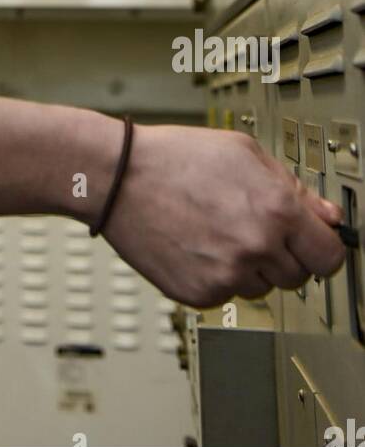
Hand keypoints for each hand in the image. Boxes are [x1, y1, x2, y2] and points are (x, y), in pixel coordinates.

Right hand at [99, 123, 347, 307]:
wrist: (117, 178)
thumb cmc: (174, 157)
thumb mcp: (243, 152)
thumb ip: (293, 186)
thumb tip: (326, 216)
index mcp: (275, 210)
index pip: (330, 256)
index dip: (323, 248)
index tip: (314, 245)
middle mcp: (255, 247)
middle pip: (299, 276)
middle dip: (283, 255)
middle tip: (253, 229)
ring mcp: (227, 275)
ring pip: (262, 288)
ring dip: (250, 267)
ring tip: (217, 232)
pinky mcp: (199, 294)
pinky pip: (226, 294)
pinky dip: (217, 276)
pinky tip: (197, 245)